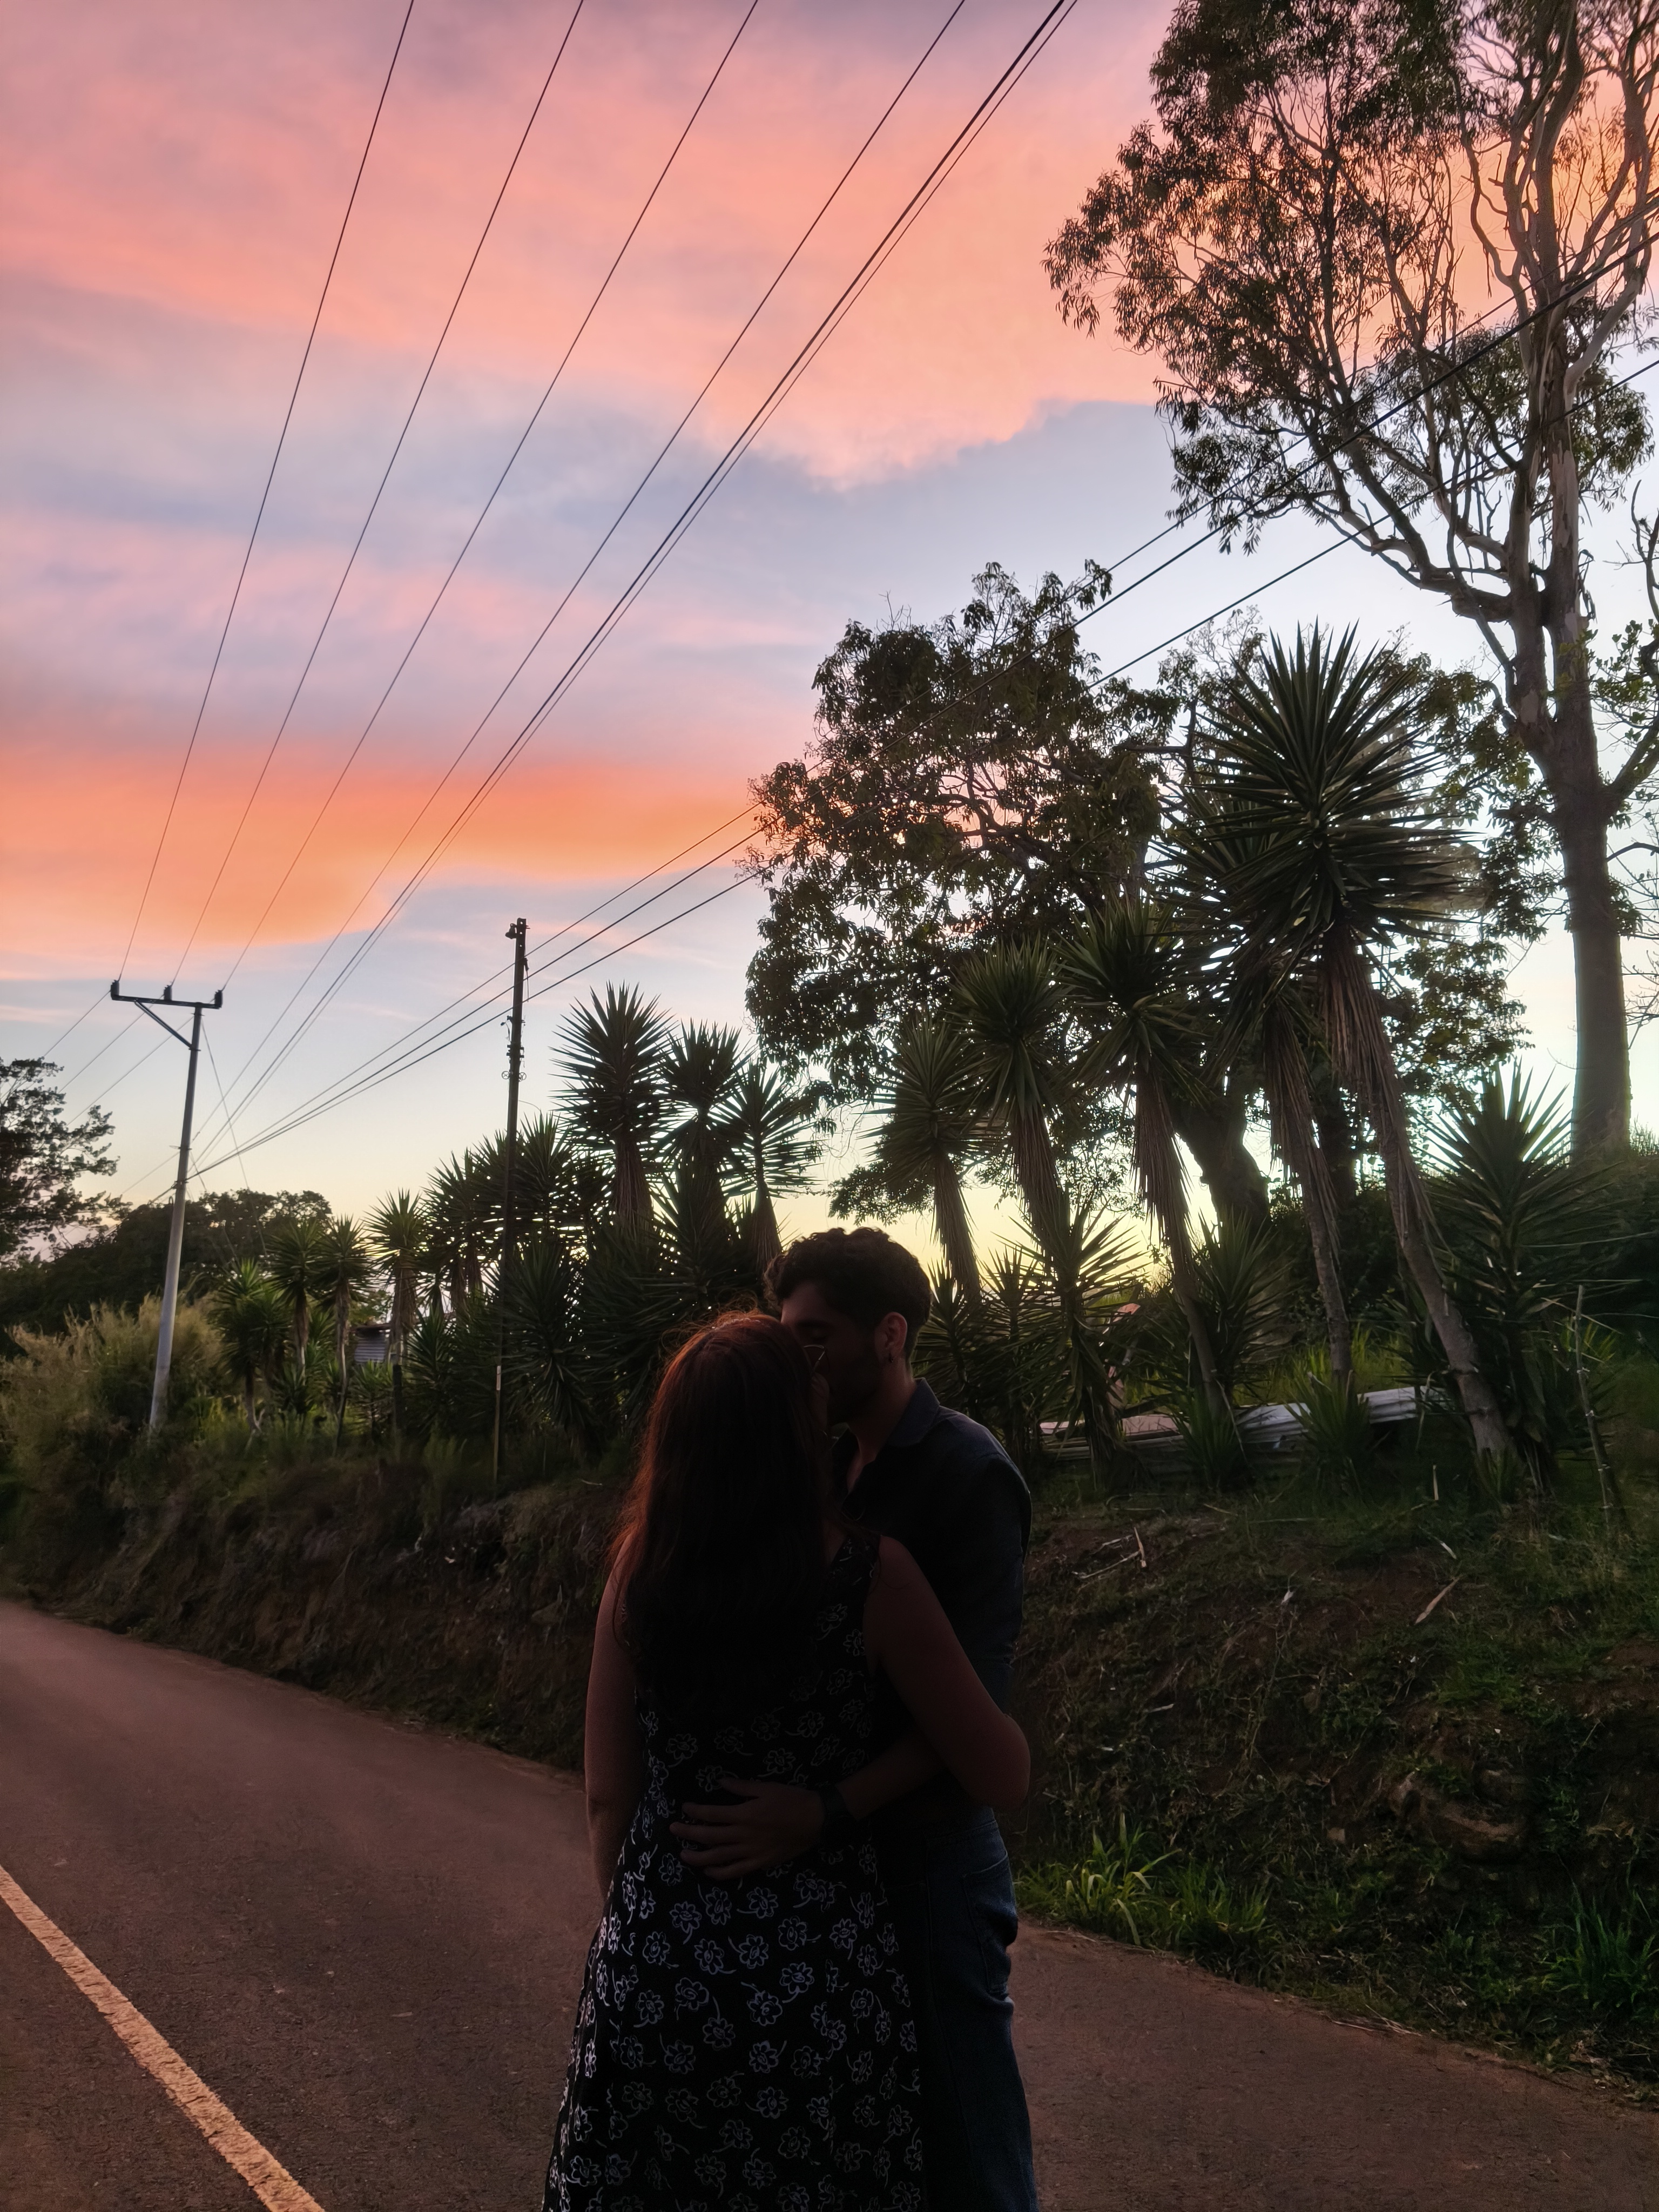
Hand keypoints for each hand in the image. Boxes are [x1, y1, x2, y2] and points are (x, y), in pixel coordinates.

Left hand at [670, 1778, 823, 1879]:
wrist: (815, 1820)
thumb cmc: (790, 1799)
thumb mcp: (766, 1787)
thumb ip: (741, 1787)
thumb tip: (720, 1781)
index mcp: (744, 1814)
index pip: (712, 1814)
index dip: (695, 1811)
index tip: (684, 1808)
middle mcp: (743, 1836)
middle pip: (710, 1837)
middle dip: (689, 1833)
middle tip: (673, 1830)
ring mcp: (751, 1852)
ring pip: (718, 1858)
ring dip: (698, 1857)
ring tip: (683, 1855)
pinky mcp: (760, 1863)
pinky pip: (735, 1872)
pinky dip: (720, 1873)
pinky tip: (709, 1872)